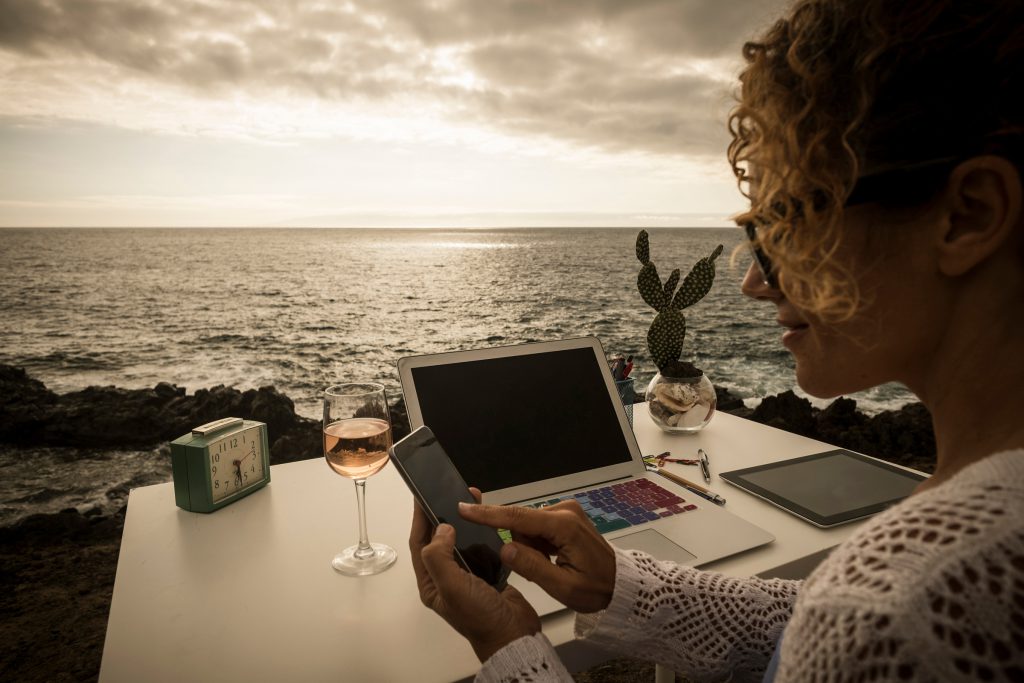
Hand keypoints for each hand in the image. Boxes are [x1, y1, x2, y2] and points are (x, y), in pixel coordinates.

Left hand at [410, 488, 540, 662]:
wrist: (514, 635)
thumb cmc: (481, 620)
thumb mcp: (452, 588)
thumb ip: (439, 557)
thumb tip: (441, 529)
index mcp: (432, 583)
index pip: (420, 543)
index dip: (420, 519)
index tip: (422, 497)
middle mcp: (447, 578)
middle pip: (440, 539)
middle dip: (444, 514)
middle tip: (451, 493)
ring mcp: (468, 575)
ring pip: (461, 540)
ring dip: (464, 521)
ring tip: (472, 501)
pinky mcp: (488, 572)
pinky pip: (481, 546)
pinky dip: (483, 531)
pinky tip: (488, 521)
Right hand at [459, 499, 615, 613]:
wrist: (620, 584)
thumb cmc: (595, 589)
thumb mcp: (562, 587)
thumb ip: (532, 567)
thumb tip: (504, 549)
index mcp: (564, 526)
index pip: (518, 517)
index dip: (488, 514)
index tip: (463, 508)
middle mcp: (564, 510)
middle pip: (521, 522)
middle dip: (522, 547)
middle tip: (543, 569)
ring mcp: (566, 511)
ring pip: (528, 526)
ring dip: (531, 547)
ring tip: (551, 566)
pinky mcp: (566, 516)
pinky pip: (538, 527)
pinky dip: (539, 544)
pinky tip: (553, 558)